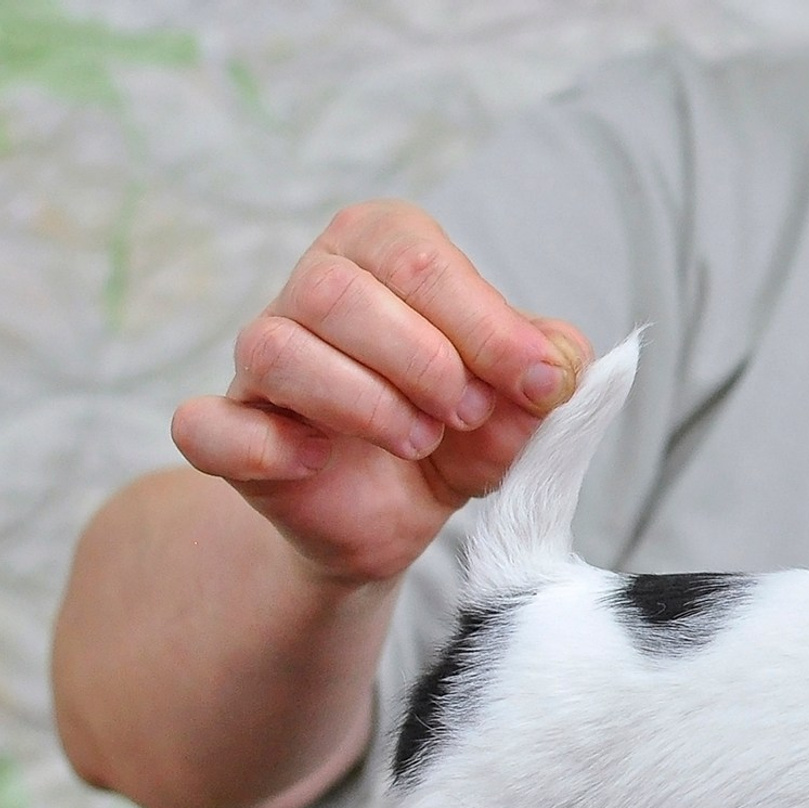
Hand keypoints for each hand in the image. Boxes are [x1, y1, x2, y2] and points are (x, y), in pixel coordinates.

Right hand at [170, 199, 590, 586]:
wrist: (401, 509)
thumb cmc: (460, 429)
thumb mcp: (523, 398)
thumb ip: (552, 368)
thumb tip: (557, 365)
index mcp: (384, 252)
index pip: (417, 257)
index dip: (484, 327)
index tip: (536, 384)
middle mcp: (312, 288)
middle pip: (337, 291)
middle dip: (423, 362)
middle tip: (466, 415)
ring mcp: (260, 360)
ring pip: (276, 348)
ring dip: (365, 404)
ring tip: (420, 442)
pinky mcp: (229, 431)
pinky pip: (207, 424)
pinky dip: (264, 445)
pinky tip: (316, 460)